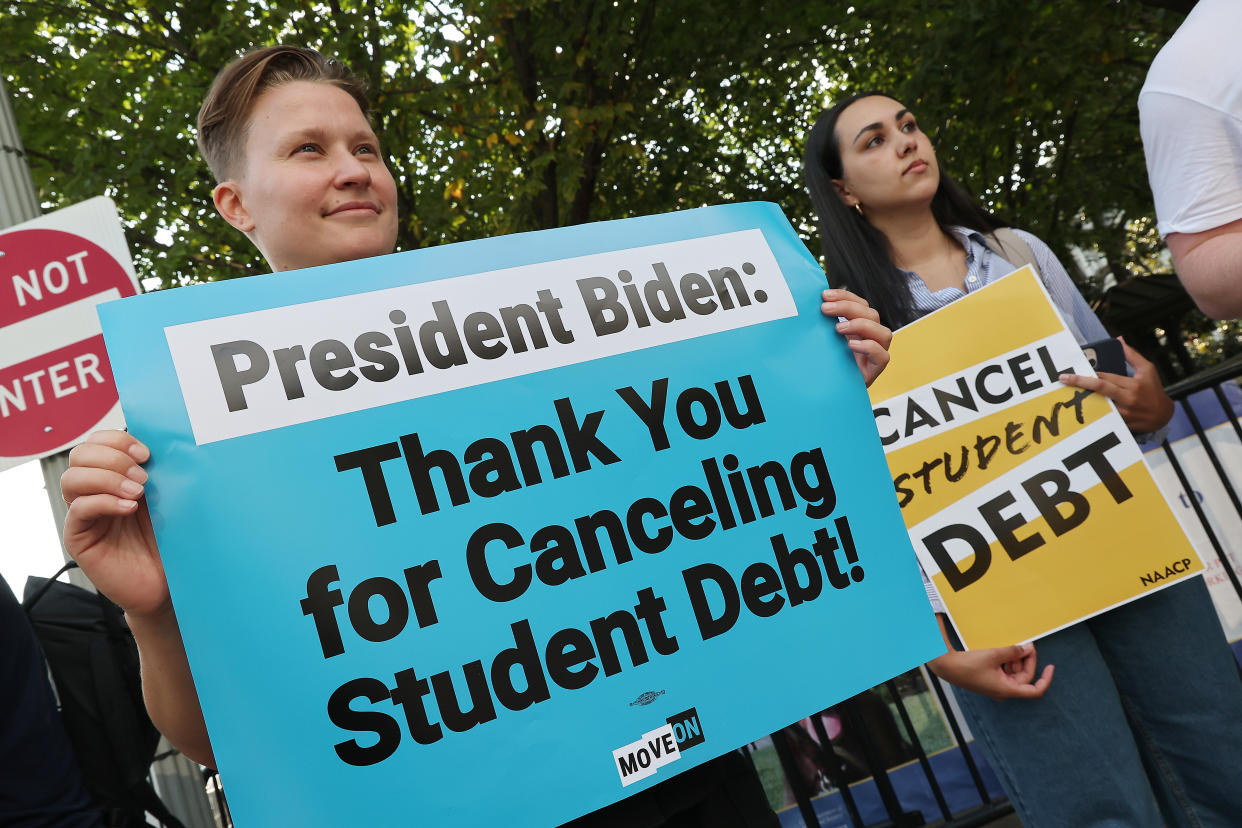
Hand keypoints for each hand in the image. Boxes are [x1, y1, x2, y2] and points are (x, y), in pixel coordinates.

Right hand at [61, 430, 167, 618]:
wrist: (168, 583)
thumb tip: (160, 444)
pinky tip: (128, 509)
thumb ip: (159, 472)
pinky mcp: (79, 537)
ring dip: (107, 478)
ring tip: (137, 494)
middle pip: (81, 454)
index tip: (147, 453)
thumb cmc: (171, 540)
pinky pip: (78, 509)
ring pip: (72, 478)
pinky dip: (104, 502)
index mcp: (115, 475)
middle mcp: (95, 491)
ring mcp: (85, 513)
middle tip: (143, 478)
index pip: (99, 442)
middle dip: (113, 458)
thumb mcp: (169, 499)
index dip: (118, 440)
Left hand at [822, 288, 891, 386]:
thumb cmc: (826, 363)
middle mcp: (871, 337)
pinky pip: (882, 356)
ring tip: (838, 328)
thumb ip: (821, 325)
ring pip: (883, 333)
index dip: (845, 296)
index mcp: (860, 327)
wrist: (830, 392)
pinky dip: (869, 348)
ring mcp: (876, 354)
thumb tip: (806, 306)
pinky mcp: (875, 370)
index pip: (860, 304)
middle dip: (848, 307)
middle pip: (871, 314)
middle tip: (825, 309)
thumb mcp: (823, 340)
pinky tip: (850, 345)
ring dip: (861, 325)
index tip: (824, 295)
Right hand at [928, 642, 1053, 700]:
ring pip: (1015, 673)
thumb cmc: (967, 666)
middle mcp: (1004, 690)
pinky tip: (1004, 651)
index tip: (1051, 667)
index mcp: (1007, 690)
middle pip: (1025, 677)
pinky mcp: (991, 679)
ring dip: (1017, 659)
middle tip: (1027, 645)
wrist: (946, 666)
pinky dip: (1008, 661)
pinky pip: (1006, 670)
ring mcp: (997, 685)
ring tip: (1013, 646)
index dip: (1046, 679)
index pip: (1035, 690)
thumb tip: (1027, 648)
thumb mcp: (994, 655)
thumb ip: (1013, 652)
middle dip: (1027, 660)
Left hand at [1058, 338, 1173, 432]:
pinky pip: (1105, 417)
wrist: (1165, 415)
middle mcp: (1128, 398)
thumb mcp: (1147, 369)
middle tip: (1063, 378)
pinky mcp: (1123, 424)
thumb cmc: (1154, 389)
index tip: (1072, 372)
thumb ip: (1132, 355)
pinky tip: (1081, 410)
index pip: (1106, 377)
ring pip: (1100, 404)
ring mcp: (1125, 413)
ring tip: (1067, 395)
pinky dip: (1093, 412)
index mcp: (1132, 384)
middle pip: (1100, 388)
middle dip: (1080, 382)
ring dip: (1084, 399)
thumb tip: (1119, 339)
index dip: (1089, 374)